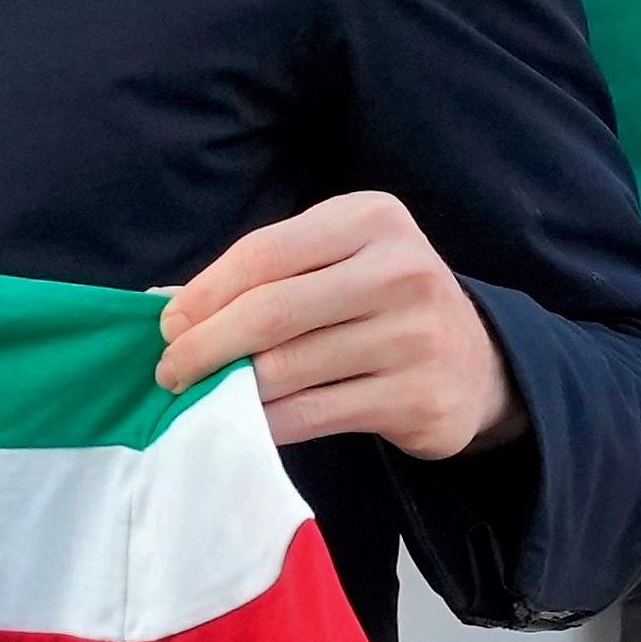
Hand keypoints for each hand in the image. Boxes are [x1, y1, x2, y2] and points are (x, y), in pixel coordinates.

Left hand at [155, 192, 523, 456]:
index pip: (264, 252)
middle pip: (271, 310)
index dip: (204, 292)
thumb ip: (263, 275)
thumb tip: (162, 302)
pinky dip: (264, 423)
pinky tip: (241, 422)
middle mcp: (399, 270)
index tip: (167, 324)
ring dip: (228, 389)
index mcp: (371, 219)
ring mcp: (414, 336)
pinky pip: (313, 415)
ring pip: (287, 369)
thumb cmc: (380, 302)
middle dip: (205, 345)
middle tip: (170, 370)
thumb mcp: (337, 262)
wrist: (478, 363)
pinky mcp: (416, 398)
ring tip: (199, 396)